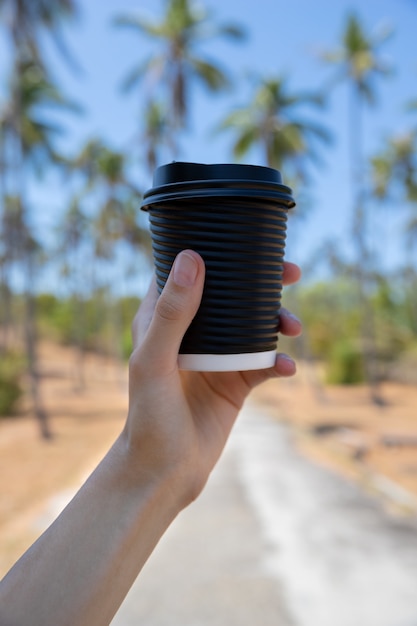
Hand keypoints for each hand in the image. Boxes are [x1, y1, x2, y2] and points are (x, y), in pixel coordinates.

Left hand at [124, 250, 301, 509]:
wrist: (165, 471)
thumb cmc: (148, 416)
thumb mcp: (154, 361)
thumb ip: (171, 313)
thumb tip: (193, 258)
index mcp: (164, 319)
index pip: (187, 273)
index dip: (213, 251)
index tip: (244, 239)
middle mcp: (192, 334)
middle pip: (231, 294)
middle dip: (262, 281)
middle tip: (291, 272)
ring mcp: (217, 358)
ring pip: (254, 326)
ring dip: (278, 320)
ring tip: (294, 327)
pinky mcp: (236, 383)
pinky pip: (265, 364)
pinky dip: (280, 363)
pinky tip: (287, 369)